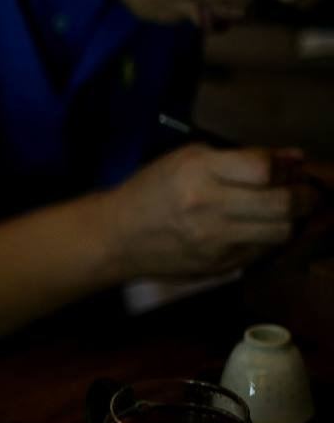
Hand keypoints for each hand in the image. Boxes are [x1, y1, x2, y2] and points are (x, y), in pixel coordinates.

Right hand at [106, 144, 317, 277]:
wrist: (116, 236)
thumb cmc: (152, 190)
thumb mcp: (188, 159)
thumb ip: (242, 157)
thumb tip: (295, 159)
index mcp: (198, 173)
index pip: (263, 169)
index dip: (285, 167)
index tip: (289, 168)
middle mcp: (208, 207)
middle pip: (283, 204)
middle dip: (306, 196)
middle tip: (305, 193)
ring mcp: (215, 241)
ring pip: (282, 232)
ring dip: (291, 221)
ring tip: (282, 212)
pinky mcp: (219, 265)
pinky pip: (264, 251)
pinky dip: (269, 238)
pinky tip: (257, 229)